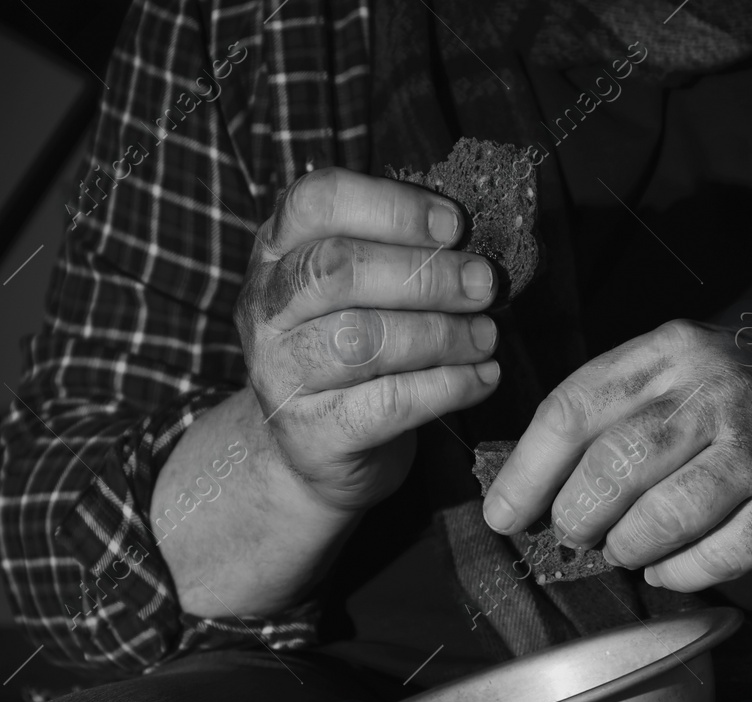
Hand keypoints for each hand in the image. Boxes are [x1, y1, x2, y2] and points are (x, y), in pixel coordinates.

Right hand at [235, 166, 502, 512]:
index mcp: (277, 251)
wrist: (314, 450)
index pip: (317, 201)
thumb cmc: (350, 352)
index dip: (391, 206)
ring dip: (440, 333)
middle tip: (484, 284)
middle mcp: (266, 308)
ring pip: (360, 339)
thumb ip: (397, 256)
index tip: (454, 226)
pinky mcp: (312, 432)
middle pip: (337, 270)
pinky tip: (481, 378)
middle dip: (425, 274)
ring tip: (485, 336)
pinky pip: (387, 403)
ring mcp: (280, 373)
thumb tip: (474, 242)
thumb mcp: (358, 291)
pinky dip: (446, 387)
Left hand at [479, 320, 751, 590]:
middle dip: (578, 516)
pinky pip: (718, 556)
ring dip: (628, 548)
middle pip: (614, 465)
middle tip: (573, 537)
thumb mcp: (687, 371)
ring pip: (662, 517)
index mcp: (674, 350)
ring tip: (625, 550)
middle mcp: (719, 389)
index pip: (575, 407)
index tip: (503, 515)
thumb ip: (618, 410)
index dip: (528, 470)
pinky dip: (680, 573)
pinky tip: (671, 567)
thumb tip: (531, 483)